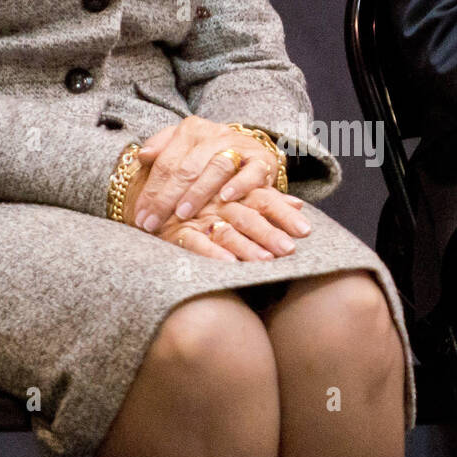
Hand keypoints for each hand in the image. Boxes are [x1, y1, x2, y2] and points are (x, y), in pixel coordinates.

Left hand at [127, 116, 293, 233]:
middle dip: (166, 198)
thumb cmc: (210, 154)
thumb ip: (162, 148)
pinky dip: (238, 185)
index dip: (151, 190)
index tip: (140, 216)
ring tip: (182, 214)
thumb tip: (142, 155)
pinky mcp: (263, 161)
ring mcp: (240, 147)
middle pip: (186, 167)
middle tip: (153, 222)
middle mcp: (215, 134)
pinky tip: (225, 199)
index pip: (166, 161)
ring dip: (197, 193)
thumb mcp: (183, 147)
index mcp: (192, 130)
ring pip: (215, 168)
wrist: (253, 149)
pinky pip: (250, 173)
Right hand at [154, 187, 311, 260]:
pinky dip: (212, 253)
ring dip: (246, 247)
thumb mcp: (235, 193)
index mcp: (233, 191)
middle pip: (247, 216)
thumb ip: (266, 198)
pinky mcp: (177, 231)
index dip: (284, 213)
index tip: (305, 229)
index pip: (264, 198)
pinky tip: (229, 265)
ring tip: (266, 261)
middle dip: (269, 233)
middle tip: (289, 250)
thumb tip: (299, 204)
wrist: (151, 191)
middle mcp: (217, 202)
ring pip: (225, 230)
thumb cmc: (201, 195)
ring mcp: (197, 216)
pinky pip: (195, 243)